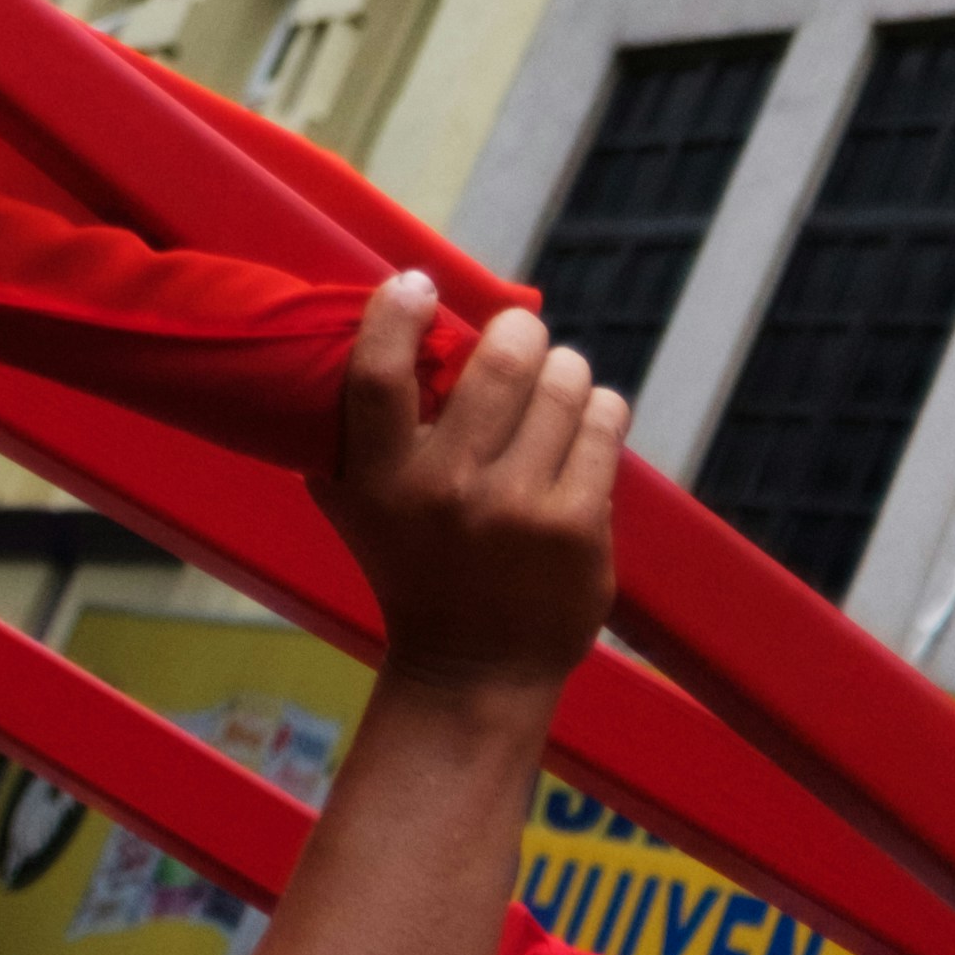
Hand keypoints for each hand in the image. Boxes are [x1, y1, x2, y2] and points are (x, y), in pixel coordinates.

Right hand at [328, 274, 622, 708]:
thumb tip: (368, 320)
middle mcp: (449, 489)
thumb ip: (351, 424)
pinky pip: (603, 426)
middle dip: (517, 333)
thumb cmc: (408, 566)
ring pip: (562, 383)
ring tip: (556, 379)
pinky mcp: (579, 529)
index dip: (397, 312)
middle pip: (499, 363)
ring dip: (562, 368)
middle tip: (518, 336)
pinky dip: (599, 407)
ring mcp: (521, 509)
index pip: (379, 372)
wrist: (476, 670)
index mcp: (382, 478)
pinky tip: (588, 416)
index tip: (418, 284)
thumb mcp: (355, 500)